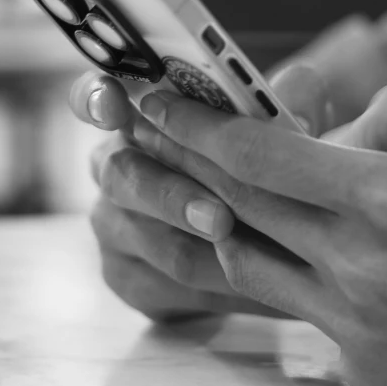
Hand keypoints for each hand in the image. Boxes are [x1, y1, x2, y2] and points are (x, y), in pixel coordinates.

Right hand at [70, 65, 328, 320]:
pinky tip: (264, 286)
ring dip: (207, 253)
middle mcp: (111, 166)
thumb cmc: (266, 146)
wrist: (267, 215)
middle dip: (175, 197)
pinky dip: (220, 290)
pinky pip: (168, 290)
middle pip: (125, 177)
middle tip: (221, 217)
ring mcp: (112, 225)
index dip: (97, 98)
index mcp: (134, 112)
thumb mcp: (284, 111)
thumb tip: (292, 115)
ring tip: (259, 258)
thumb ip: (290, 96)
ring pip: (152, 242)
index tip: (115, 105)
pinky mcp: (129, 277)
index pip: (93, 97)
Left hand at [135, 83, 386, 385]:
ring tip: (177, 185)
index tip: (155, 100)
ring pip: (247, 262)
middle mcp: (360, 269)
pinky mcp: (366, 374)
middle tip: (134, 135)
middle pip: (236, 204)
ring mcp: (358, 331)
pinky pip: (294, 310)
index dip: (196, 124)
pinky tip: (266, 243)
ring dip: (206, 218)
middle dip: (174, 162)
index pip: (257, 155)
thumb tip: (335, 133)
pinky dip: (270, 269)